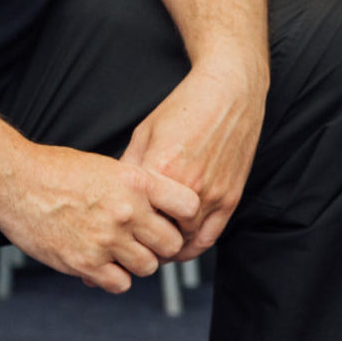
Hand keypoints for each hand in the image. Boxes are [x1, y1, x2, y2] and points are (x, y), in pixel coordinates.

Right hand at [0, 142, 198, 293]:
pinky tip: (102, 263)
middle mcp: (127, 210)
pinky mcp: (85, 263)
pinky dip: (114, 278)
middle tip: (144, 241)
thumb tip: (165, 210)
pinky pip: (120, 283)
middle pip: (172, 243)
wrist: (14, 181)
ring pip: (148, 266)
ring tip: (119, 251)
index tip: (174, 221)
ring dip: (137, 262)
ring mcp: (107, 239)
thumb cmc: (59, 170)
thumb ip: (139, 189)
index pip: (188, 206)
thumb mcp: (108, 167)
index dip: (185, 217)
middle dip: (161, 245)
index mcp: (136, 181)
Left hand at [121, 56, 266, 256]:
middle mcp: (188, 187)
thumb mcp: (144, 133)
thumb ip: (128, 168)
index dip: (121, 231)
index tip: (112, 235)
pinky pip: (209, 237)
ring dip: (167, 248)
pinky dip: (192, 247)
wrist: (229, 92)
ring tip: (151, 246)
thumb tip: (111, 196)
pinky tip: (180, 247)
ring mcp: (212, 195)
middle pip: (158, 235)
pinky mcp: (230, 198)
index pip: (134, 218)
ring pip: (184, 242)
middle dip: (142, 244)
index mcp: (160, 170)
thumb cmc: (185, 108)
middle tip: (129, 247)